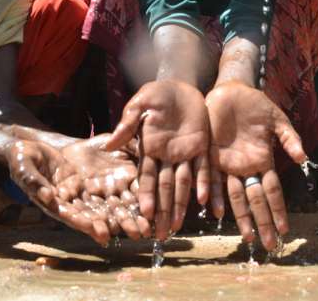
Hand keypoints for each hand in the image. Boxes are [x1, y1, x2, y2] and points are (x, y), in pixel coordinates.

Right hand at [6, 139, 145, 244]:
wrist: (36, 147)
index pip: (72, 216)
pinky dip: (126, 197)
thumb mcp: (24, 166)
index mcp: (53, 202)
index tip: (102, 233)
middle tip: (134, 234)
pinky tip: (142, 206)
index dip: (87, 225)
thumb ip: (33, 182)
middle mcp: (72, 202)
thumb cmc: (24, 158)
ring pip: (108, 207)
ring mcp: (85, 192)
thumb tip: (47, 197)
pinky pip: (112, 189)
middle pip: (96, 217)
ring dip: (126, 218)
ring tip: (145, 227)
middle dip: (116, 225)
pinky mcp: (95, 181)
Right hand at [106, 80, 209, 239]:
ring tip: (179, 226)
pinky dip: (206, 184)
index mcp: (150, 148)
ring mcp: (186, 153)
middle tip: (162, 234)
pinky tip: (207, 202)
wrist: (181, 83)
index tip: (145, 215)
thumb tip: (110, 145)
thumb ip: (128, 124)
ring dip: (182, 205)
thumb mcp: (140, 105)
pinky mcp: (202, 146)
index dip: (147, 196)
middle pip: (165, 188)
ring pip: (184, 184)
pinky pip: (206, 168)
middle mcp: (167, 156)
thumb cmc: (157, 93)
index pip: (147, 177)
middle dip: (163, 211)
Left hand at [206, 81, 306, 250]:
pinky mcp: (211, 155)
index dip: (278, 210)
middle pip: (255, 200)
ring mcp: (228, 164)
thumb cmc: (256, 106)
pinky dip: (214, 193)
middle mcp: (246, 167)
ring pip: (234, 196)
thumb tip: (303, 157)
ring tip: (246, 236)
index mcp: (263, 161)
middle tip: (268, 244)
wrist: (231, 91)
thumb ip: (289, 138)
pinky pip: (212, 177)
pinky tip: (215, 210)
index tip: (284, 230)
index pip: (272, 191)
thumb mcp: (277, 120)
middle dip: (262, 222)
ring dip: (241, 216)